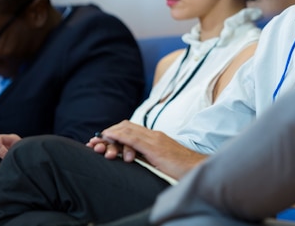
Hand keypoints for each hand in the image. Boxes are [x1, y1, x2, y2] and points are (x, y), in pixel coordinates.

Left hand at [92, 120, 206, 178]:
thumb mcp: (163, 161)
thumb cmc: (183, 168)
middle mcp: (155, 135)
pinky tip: (108, 137)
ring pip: (127, 131)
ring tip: (97, 141)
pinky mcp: (155, 148)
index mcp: (157, 138)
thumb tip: (137, 161)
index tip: (104, 139)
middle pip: (127, 127)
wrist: (198, 169)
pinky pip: (133, 138)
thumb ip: (151, 158)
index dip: (116, 132)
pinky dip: (119, 136)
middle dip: (110, 132)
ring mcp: (155, 140)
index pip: (132, 129)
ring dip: (110, 135)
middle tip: (96, 140)